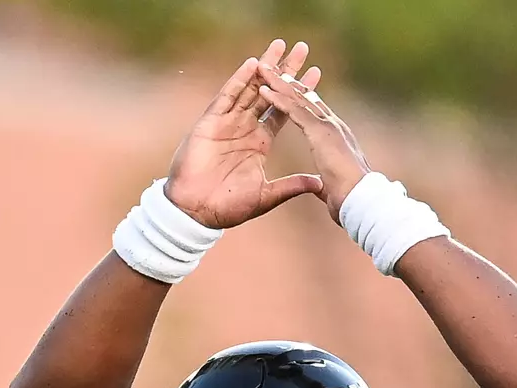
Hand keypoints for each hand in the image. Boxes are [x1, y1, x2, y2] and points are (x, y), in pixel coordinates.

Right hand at [164, 40, 324, 228]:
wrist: (196, 211)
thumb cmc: (226, 206)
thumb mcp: (266, 195)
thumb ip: (291, 186)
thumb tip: (319, 184)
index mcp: (259, 142)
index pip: (283, 111)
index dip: (299, 93)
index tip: (316, 74)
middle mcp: (245, 127)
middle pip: (270, 92)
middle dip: (286, 70)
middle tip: (302, 48)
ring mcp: (228, 122)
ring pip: (250, 87)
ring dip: (265, 67)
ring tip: (279, 46)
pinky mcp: (211, 123)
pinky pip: (227, 97)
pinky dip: (240, 80)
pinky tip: (253, 65)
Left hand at [255, 60, 373, 223]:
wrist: (363, 202)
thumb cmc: (352, 201)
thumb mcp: (333, 188)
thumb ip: (325, 183)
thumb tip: (320, 186)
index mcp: (336, 138)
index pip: (314, 112)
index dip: (300, 98)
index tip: (287, 87)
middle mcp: (333, 125)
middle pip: (306, 98)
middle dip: (287, 81)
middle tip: (271, 66)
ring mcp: (327, 126)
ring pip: (298, 98)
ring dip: (278, 82)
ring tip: (261, 67)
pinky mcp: (320, 132)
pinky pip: (294, 111)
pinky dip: (277, 98)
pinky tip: (263, 88)